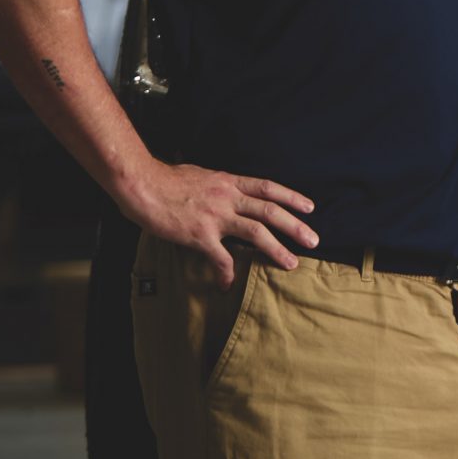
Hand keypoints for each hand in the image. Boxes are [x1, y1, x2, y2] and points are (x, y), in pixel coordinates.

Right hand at [118, 159, 317, 286]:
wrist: (143, 185)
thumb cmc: (167, 179)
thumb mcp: (202, 174)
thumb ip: (219, 184)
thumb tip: (227, 187)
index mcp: (229, 182)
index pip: (268, 188)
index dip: (292, 197)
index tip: (310, 207)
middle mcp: (228, 198)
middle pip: (270, 211)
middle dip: (295, 226)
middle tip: (314, 239)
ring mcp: (215, 217)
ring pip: (256, 233)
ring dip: (276, 249)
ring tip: (292, 263)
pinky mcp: (199, 235)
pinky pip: (220, 258)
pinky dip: (226, 273)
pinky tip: (228, 284)